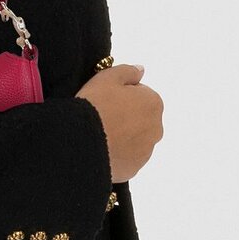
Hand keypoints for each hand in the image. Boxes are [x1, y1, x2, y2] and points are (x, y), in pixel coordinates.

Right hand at [75, 63, 162, 181]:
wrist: (82, 142)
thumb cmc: (95, 105)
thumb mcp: (107, 77)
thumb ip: (128, 71)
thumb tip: (142, 70)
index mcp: (153, 103)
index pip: (140, 96)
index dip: (120, 96)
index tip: (105, 100)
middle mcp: (156, 128)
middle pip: (140, 119)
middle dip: (125, 118)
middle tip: (101, 117)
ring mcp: (146, 151)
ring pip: (135, 141)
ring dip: (122, 137)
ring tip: (99, 135)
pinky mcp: (134, 169)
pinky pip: (126, 159)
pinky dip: (117, 154)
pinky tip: (100, 149)